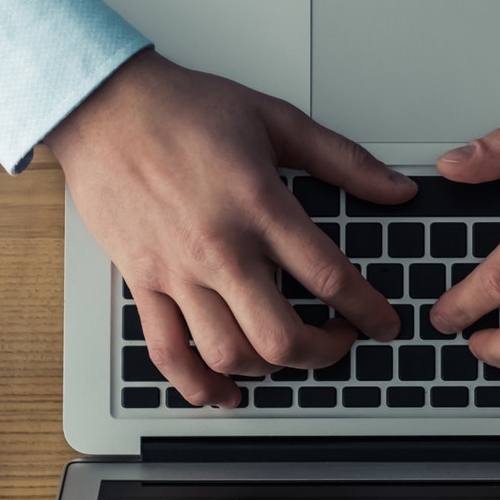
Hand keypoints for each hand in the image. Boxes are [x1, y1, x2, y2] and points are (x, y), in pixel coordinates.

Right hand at [47, 50, 415, 406]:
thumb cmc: (182, 109)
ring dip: (268, 371)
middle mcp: (219, 248)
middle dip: (323, 352)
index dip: (367, 310)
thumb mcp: (276, 120)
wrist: (104, 106)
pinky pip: (167, 353)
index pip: (329, 277)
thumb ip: (342, 159)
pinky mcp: (142, 283)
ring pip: (228, 353)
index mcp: (260, 206)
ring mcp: (177, 272)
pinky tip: (222, 393)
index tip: (382, 323)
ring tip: (287, 357)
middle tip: (339, 341)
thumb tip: (395, 188)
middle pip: (281, 335)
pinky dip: (198, 386)